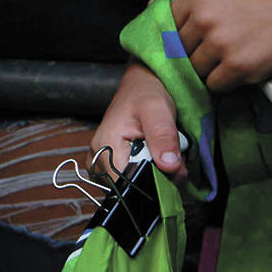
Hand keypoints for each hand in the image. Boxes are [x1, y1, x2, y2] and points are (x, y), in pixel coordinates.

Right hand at [90, 59, 185, 178]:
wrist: (141, 86)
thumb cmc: (146, 94)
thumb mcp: (158, 110)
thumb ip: (163, 137)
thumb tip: (169, 166)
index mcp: (105, 145)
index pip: (126, 184)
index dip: (152, 184)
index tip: (172, 172)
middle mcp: (98, 156)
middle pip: (129, 186)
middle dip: (156, 180)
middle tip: (173, 161)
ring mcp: (102, 160)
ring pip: (131, 184)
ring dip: (153, 177)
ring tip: (163, 156)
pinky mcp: (110, 162)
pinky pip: (129, 179)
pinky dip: (147, 174)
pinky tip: (155, 159)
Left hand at [172, 0, 271, 89]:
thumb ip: (191, 1)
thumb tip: (152, 8)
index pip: (166, 24)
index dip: (174, 36)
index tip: (184, 43)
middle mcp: (204, 20)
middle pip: (179, 51)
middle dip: (191, 55)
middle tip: (210, 53)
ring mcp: (220, 44)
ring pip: (196, 70)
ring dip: (209, 70)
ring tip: (228, 59)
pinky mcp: (237, 66)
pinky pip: (215, 84)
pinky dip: (225, 81)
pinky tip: (239, 68)